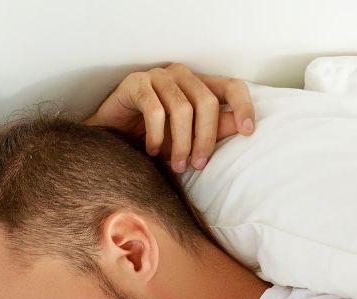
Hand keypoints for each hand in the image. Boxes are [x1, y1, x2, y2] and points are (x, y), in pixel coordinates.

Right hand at [84, 62, 255, 173]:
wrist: (108, 140)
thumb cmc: (150, 139)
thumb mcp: (186, 138)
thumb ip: (212, 131)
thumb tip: (239, 127)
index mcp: (198, 85)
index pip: (231, 86)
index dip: (243, 106)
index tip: (248, 132)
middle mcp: (180, 75)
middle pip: (207, 101)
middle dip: (205, 138)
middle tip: (197, 165)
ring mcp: (157, 76)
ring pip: (182, 108)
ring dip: (181, 142)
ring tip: (176, 165)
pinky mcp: (135, 83)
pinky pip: (155, 110)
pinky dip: (157, 136)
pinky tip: (152, 151)